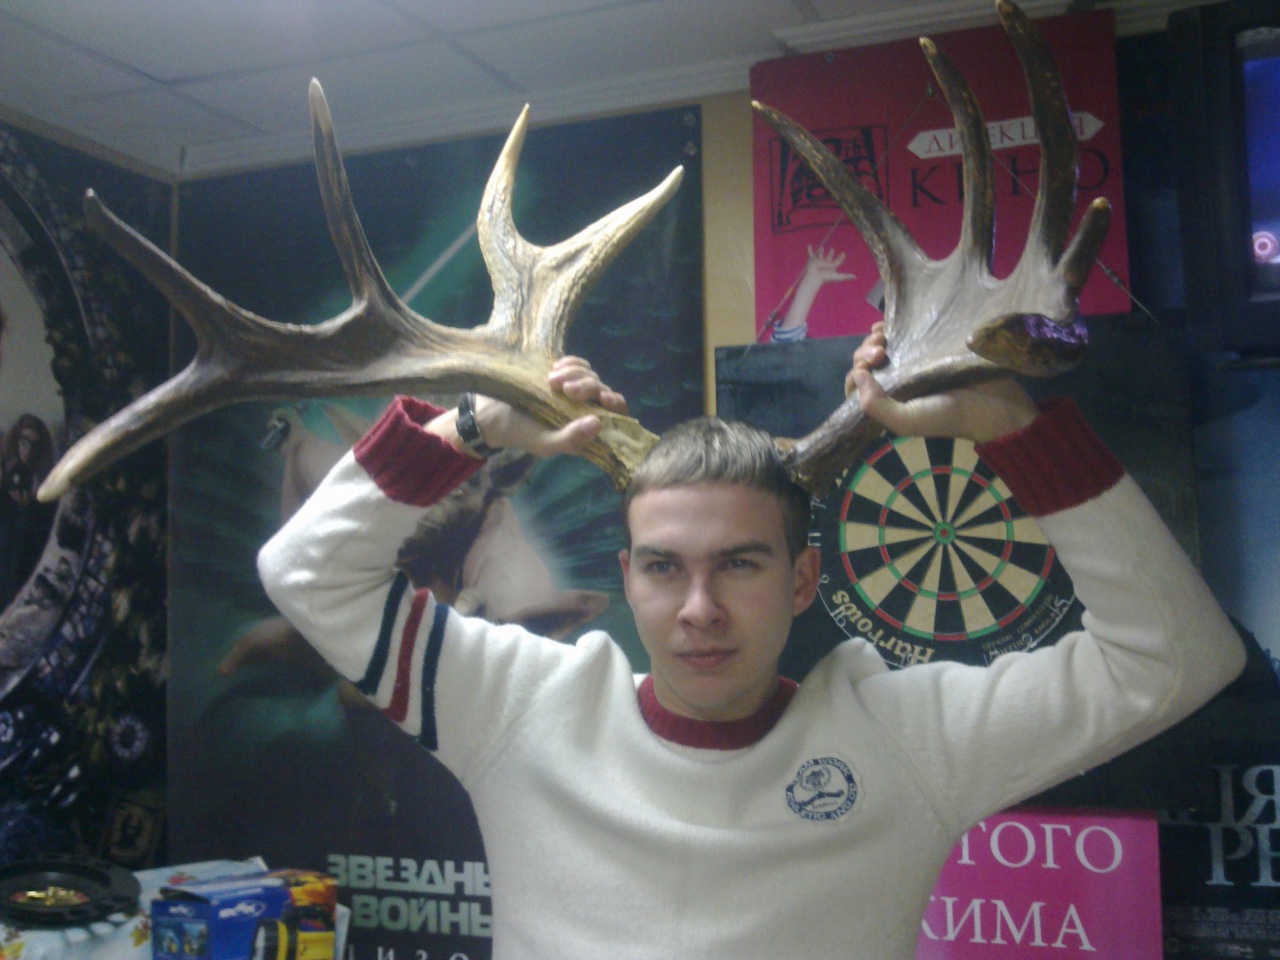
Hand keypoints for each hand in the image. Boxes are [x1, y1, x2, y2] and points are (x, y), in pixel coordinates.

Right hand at [433, 357, 628, 457]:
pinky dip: (571, 363)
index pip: (616, 415)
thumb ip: (572, 440)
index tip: (605, 398)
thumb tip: (599, 424)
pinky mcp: (564, 375)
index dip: (616, 405)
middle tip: (563, 389)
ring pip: (591, 375)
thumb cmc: (522, 434)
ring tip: (551, 380)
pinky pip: (578, 363)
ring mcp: (575, 391)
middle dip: (587, 387)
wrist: (493, 413)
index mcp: (588, 430)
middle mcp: (586, 410)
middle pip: (603, 391)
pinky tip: (555, 367)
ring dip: (575, 374)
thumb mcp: (546, 444)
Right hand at [800, 246, 855, 286]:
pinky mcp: (812, 260)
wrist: (814, 277)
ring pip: (820, 255)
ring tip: (822, 248)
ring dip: (821, 252)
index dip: (841, 258)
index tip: (843, 253)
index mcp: (831, 267)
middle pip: (829, 257)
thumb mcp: (838, 277)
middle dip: (831, 253)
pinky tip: (809, 246)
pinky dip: (810, 250)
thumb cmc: (825, 277)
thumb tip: (855, 277)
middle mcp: (825, 264)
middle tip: (832, 249)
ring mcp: (818, 261)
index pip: (837, 261)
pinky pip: (811, 254)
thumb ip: (846, 276)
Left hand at [847, 322, 1037, 443]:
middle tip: (881, 350)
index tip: (869, 365)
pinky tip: (890, 324)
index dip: (856, 373)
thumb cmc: (947, 415)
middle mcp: (895, 383)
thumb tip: (859, 373)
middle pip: (865, 363)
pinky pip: (901, 334)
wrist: (993, 403)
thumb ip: (876, 406)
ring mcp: (911, 364)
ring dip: (874, 339)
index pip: (857, 386)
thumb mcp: (906, 421)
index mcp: (887, 402)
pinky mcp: (927, 347)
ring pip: (880, 347)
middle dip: (865, 352)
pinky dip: (890, 327)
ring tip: (884, 335)